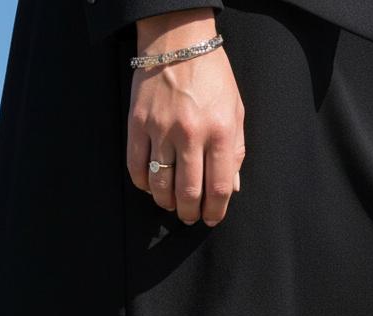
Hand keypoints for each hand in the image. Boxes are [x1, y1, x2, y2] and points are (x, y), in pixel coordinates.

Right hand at [126, 10, 243, 226]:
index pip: (219, 188)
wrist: (178, 40)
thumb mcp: (236, 112)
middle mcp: (190, 134)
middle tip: (190, 216)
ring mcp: (161, 129)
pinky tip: (151, 185)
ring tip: (172, 204)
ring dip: (166, 202)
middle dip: (190, 213)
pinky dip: (143, 183)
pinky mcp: (137, 123)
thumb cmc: (212, 78)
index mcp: (220, 133)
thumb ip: (235, 152)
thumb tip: (230, 188)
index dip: (215, 211)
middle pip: (188, 193)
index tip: (211, 218)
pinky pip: (136, 166)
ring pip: (160, 184)